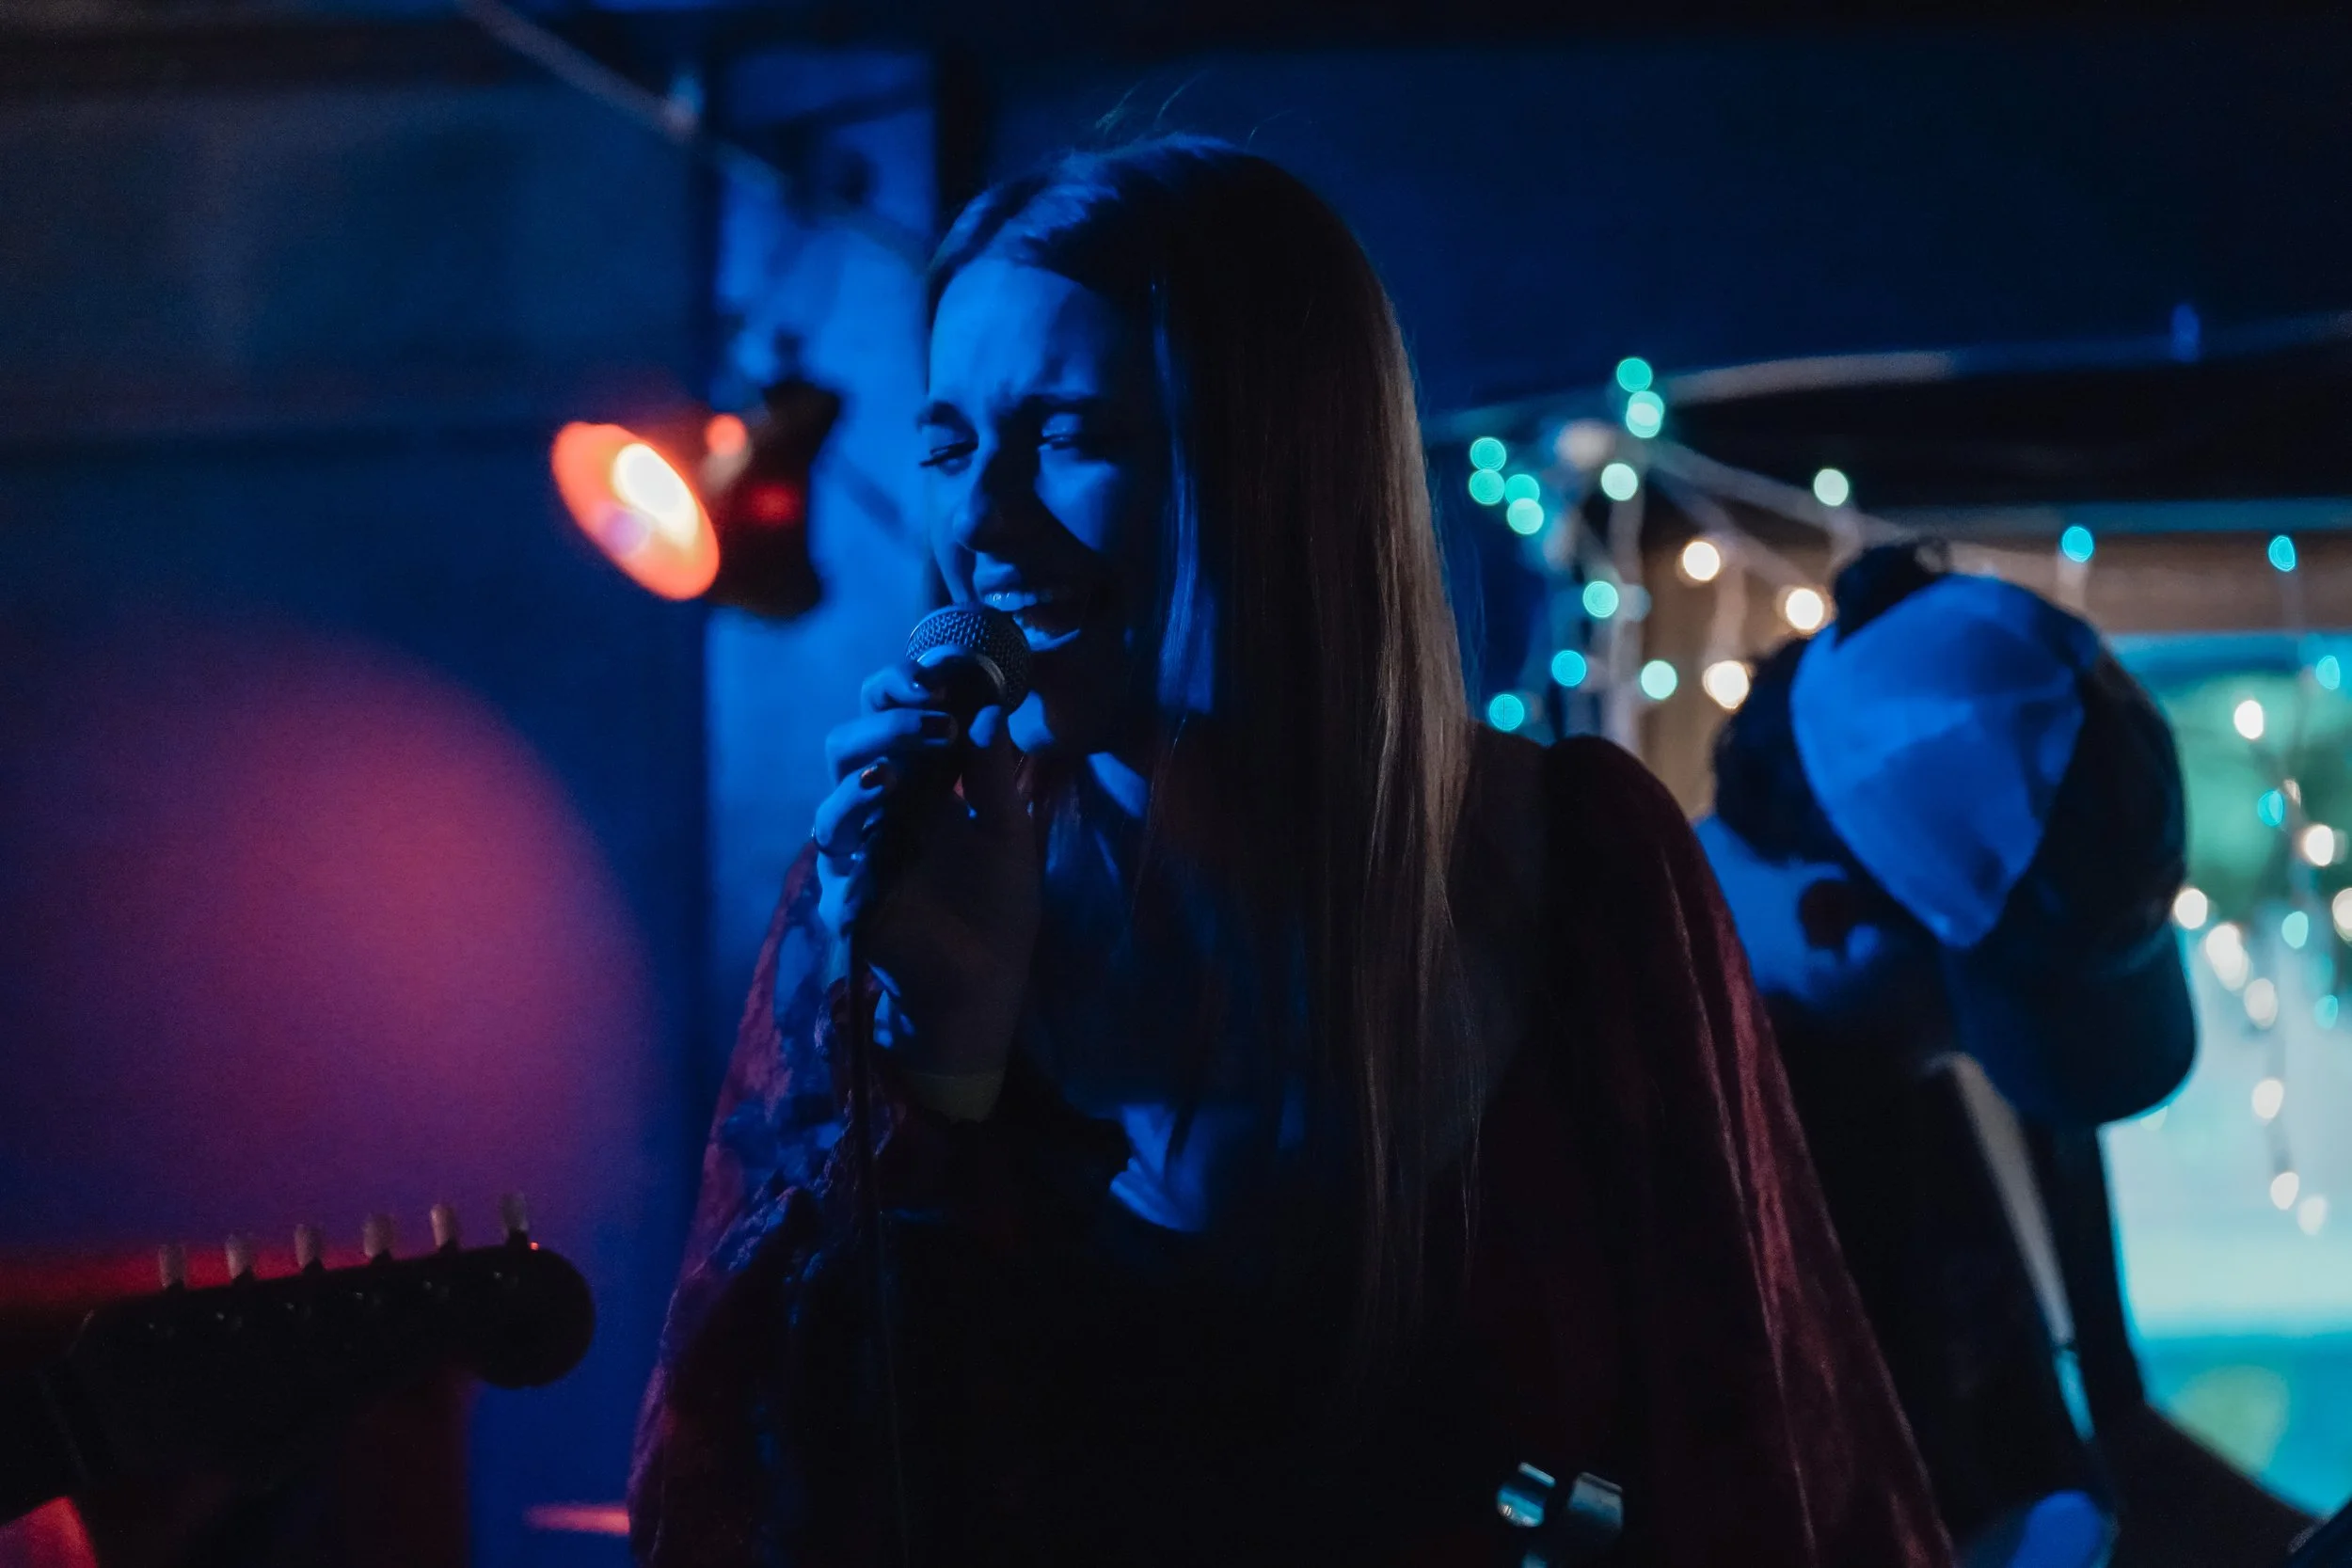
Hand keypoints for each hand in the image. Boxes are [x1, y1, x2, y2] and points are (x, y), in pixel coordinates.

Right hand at [811, 666, 1038, 1076]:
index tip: (942, 669)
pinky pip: (838, 860)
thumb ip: (995, 776)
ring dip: (868, 768)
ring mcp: (859, 850)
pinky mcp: (848, 895)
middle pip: (853, 741)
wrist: (986, 983)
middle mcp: (880, 808)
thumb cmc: (997, 906)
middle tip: (937, 712)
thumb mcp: (1010, 834)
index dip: (908, 686)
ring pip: (835, 794)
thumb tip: (988, 711)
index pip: (894, 715)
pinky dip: (854, 836)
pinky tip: (881, 815)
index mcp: (919, 783)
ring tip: (904, 763)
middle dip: (888, 718)